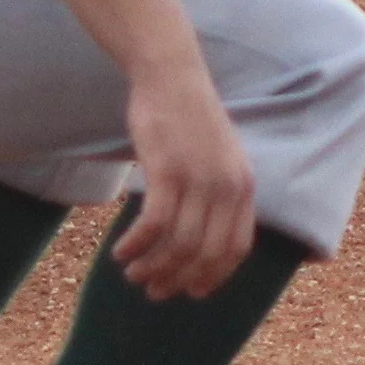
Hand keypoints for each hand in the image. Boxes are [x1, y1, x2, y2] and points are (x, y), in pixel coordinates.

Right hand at [113, 57, 256, 299]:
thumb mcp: (219, 157)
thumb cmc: (188, 116)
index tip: (191, 291)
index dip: (214, 276)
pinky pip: (153, 224)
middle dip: (178, 280)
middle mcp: (227, 187)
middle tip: (153, 291)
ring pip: (179, 244)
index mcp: (244, 186)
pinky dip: (136, 245)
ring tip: (133, 274)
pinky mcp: (167, 170)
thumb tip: (201, 234)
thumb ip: (218, 193)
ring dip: (153, 267)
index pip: (237, 249)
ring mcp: (199, 179)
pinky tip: (120, 253)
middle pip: (206, 254)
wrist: (172, 73)